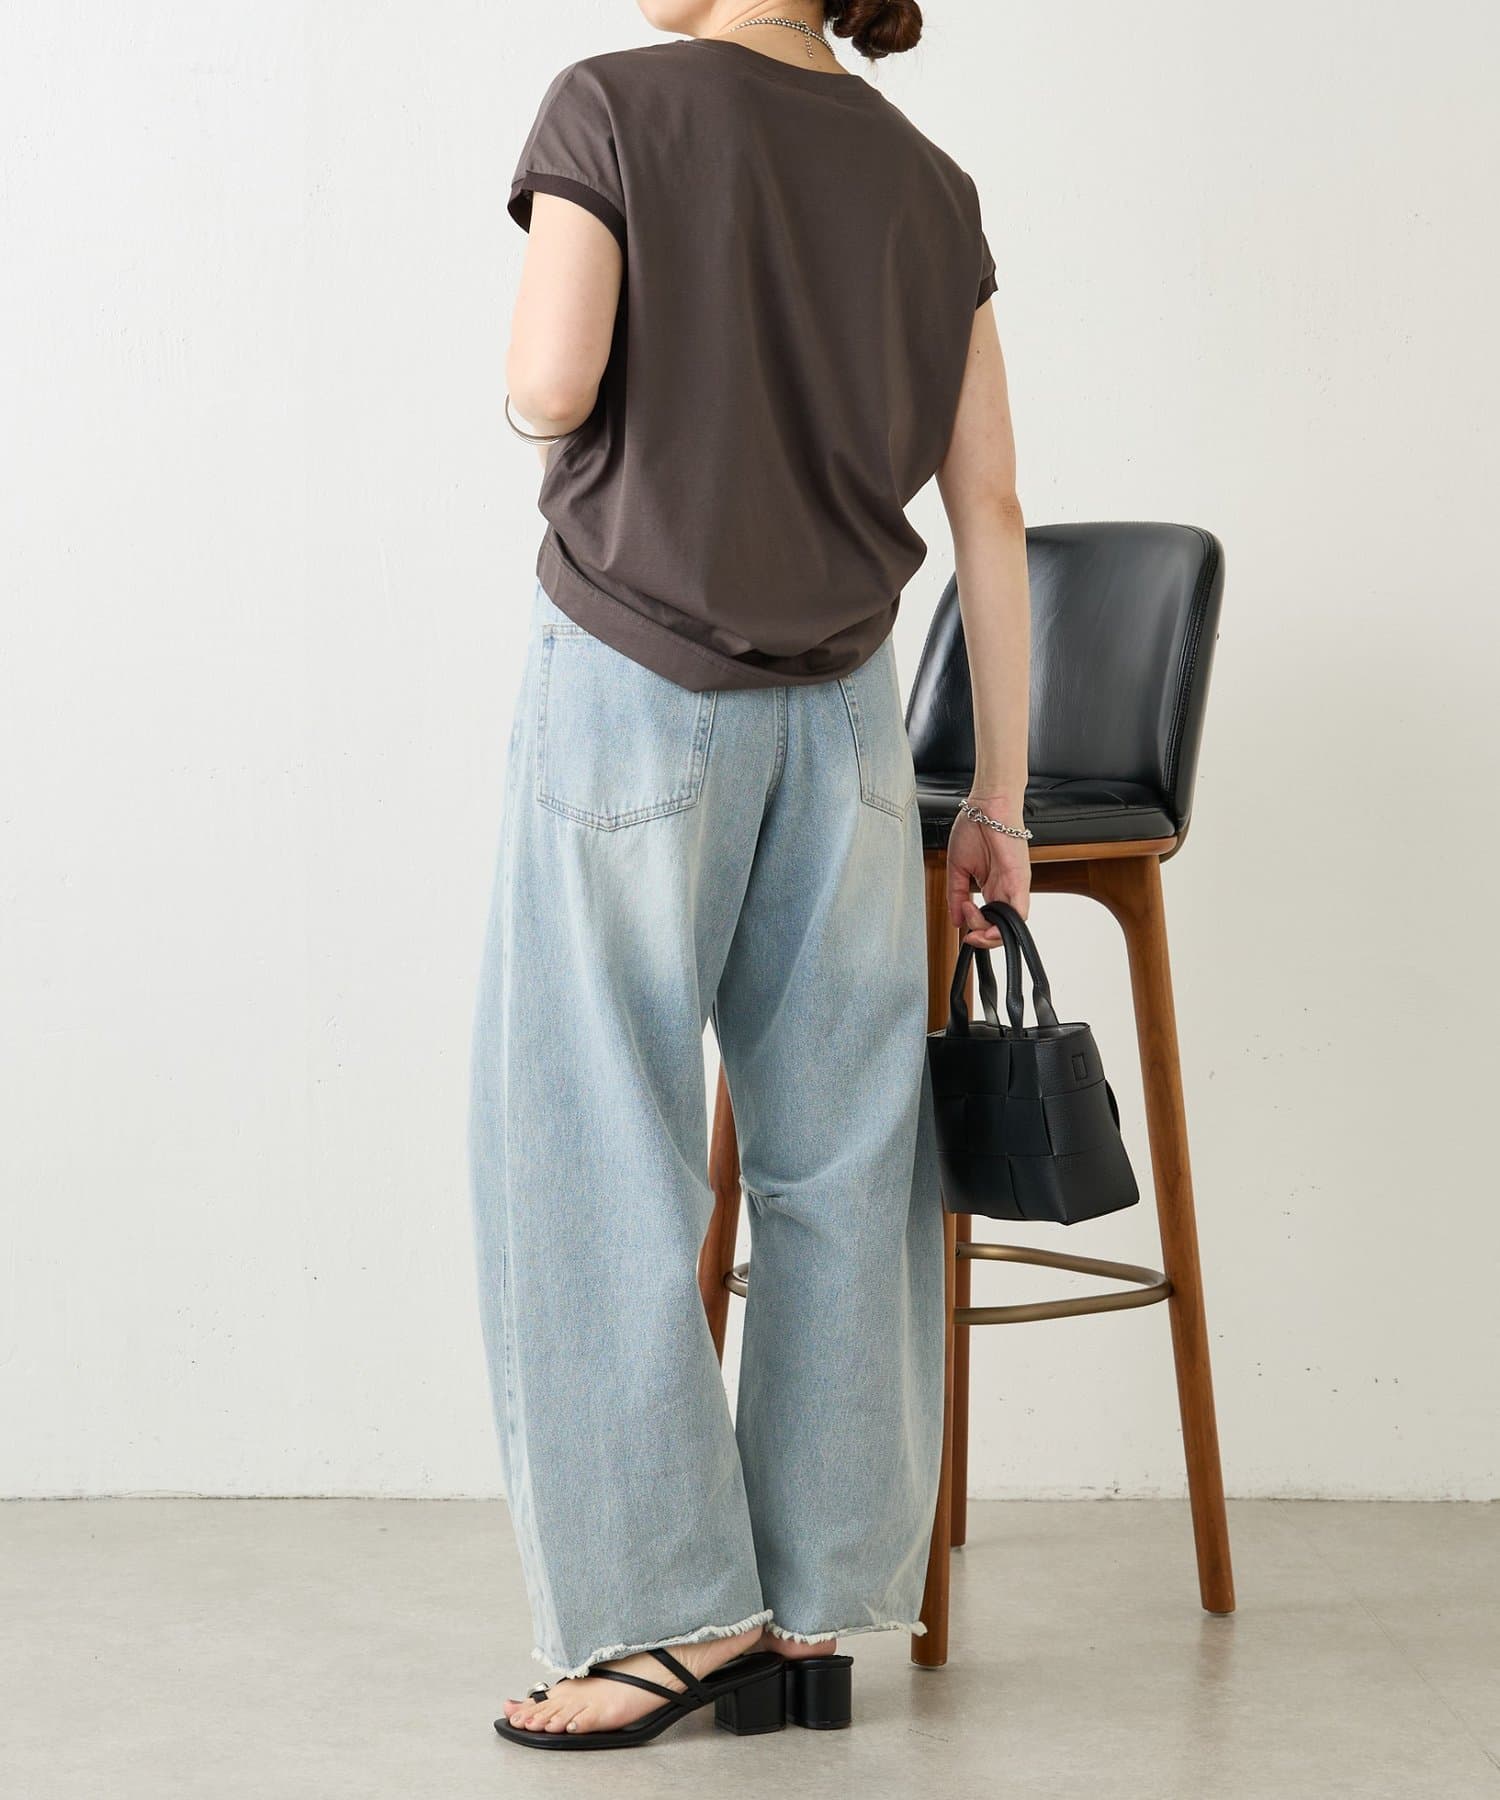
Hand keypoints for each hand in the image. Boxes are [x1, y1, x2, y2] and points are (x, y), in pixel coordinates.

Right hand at [947, 795, 1031, 949]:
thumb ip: (956, 896)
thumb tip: (955, 920)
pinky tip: (987, 925)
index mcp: (992, 886)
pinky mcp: (1020, 881)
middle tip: (967, 932)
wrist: (986, 804)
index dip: (975, 929)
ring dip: (992, 935)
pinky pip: (1019, 912)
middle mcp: (1005, 889)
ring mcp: (1015, 886)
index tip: (960, 923)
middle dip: (983, 938)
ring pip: (1011, 925)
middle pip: (1000, 927)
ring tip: (974, 928)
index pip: (988, 919)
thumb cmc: (974, 827)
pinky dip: (1004, 925)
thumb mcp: (958, 868)